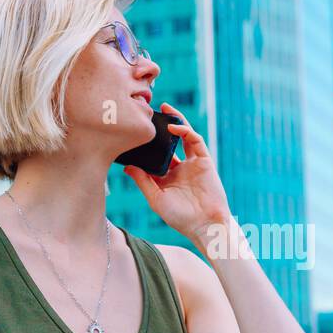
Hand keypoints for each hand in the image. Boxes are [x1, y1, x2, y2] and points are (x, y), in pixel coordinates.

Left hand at [123, 103, 230, 240]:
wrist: (205, 224)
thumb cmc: (180, 217)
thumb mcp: (155, 198)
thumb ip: (142, 181)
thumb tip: (127, 166)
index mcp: (167, 178)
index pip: (155, 156)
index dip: (147, 144)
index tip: (135, 132)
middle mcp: (179, 169)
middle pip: (169, 142)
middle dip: (161, 127)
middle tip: (149, 112)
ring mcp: (193, 164)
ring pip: (184, 136)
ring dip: (176, 121)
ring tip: (165, 108)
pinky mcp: (205, 161)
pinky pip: (196, 140)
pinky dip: (186, 131)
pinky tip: (174, 126)